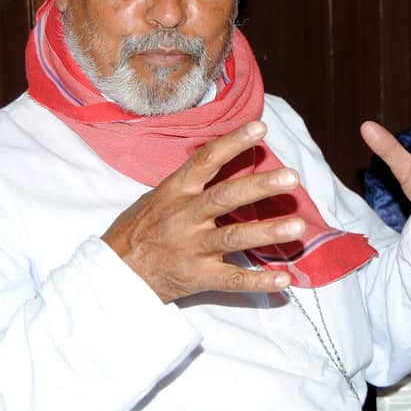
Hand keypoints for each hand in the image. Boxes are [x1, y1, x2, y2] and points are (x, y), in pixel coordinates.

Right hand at [102, 121, 305, 302]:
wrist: (112, 273)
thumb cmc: (136, 230)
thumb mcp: (156, 198)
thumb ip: (189, 185)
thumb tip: (223, 162)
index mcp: (174, 192)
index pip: (206, 160)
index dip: (233, 142)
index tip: (260, 128)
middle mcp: (185, 217)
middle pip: (226, 197)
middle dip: (260, 186)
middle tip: (291, 178)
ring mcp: (192, 248)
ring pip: (235, 237)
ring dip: (268, 232)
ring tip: (299, 227)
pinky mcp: (197, 277)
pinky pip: (232, 280)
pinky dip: (259, 282)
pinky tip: (285, 281)